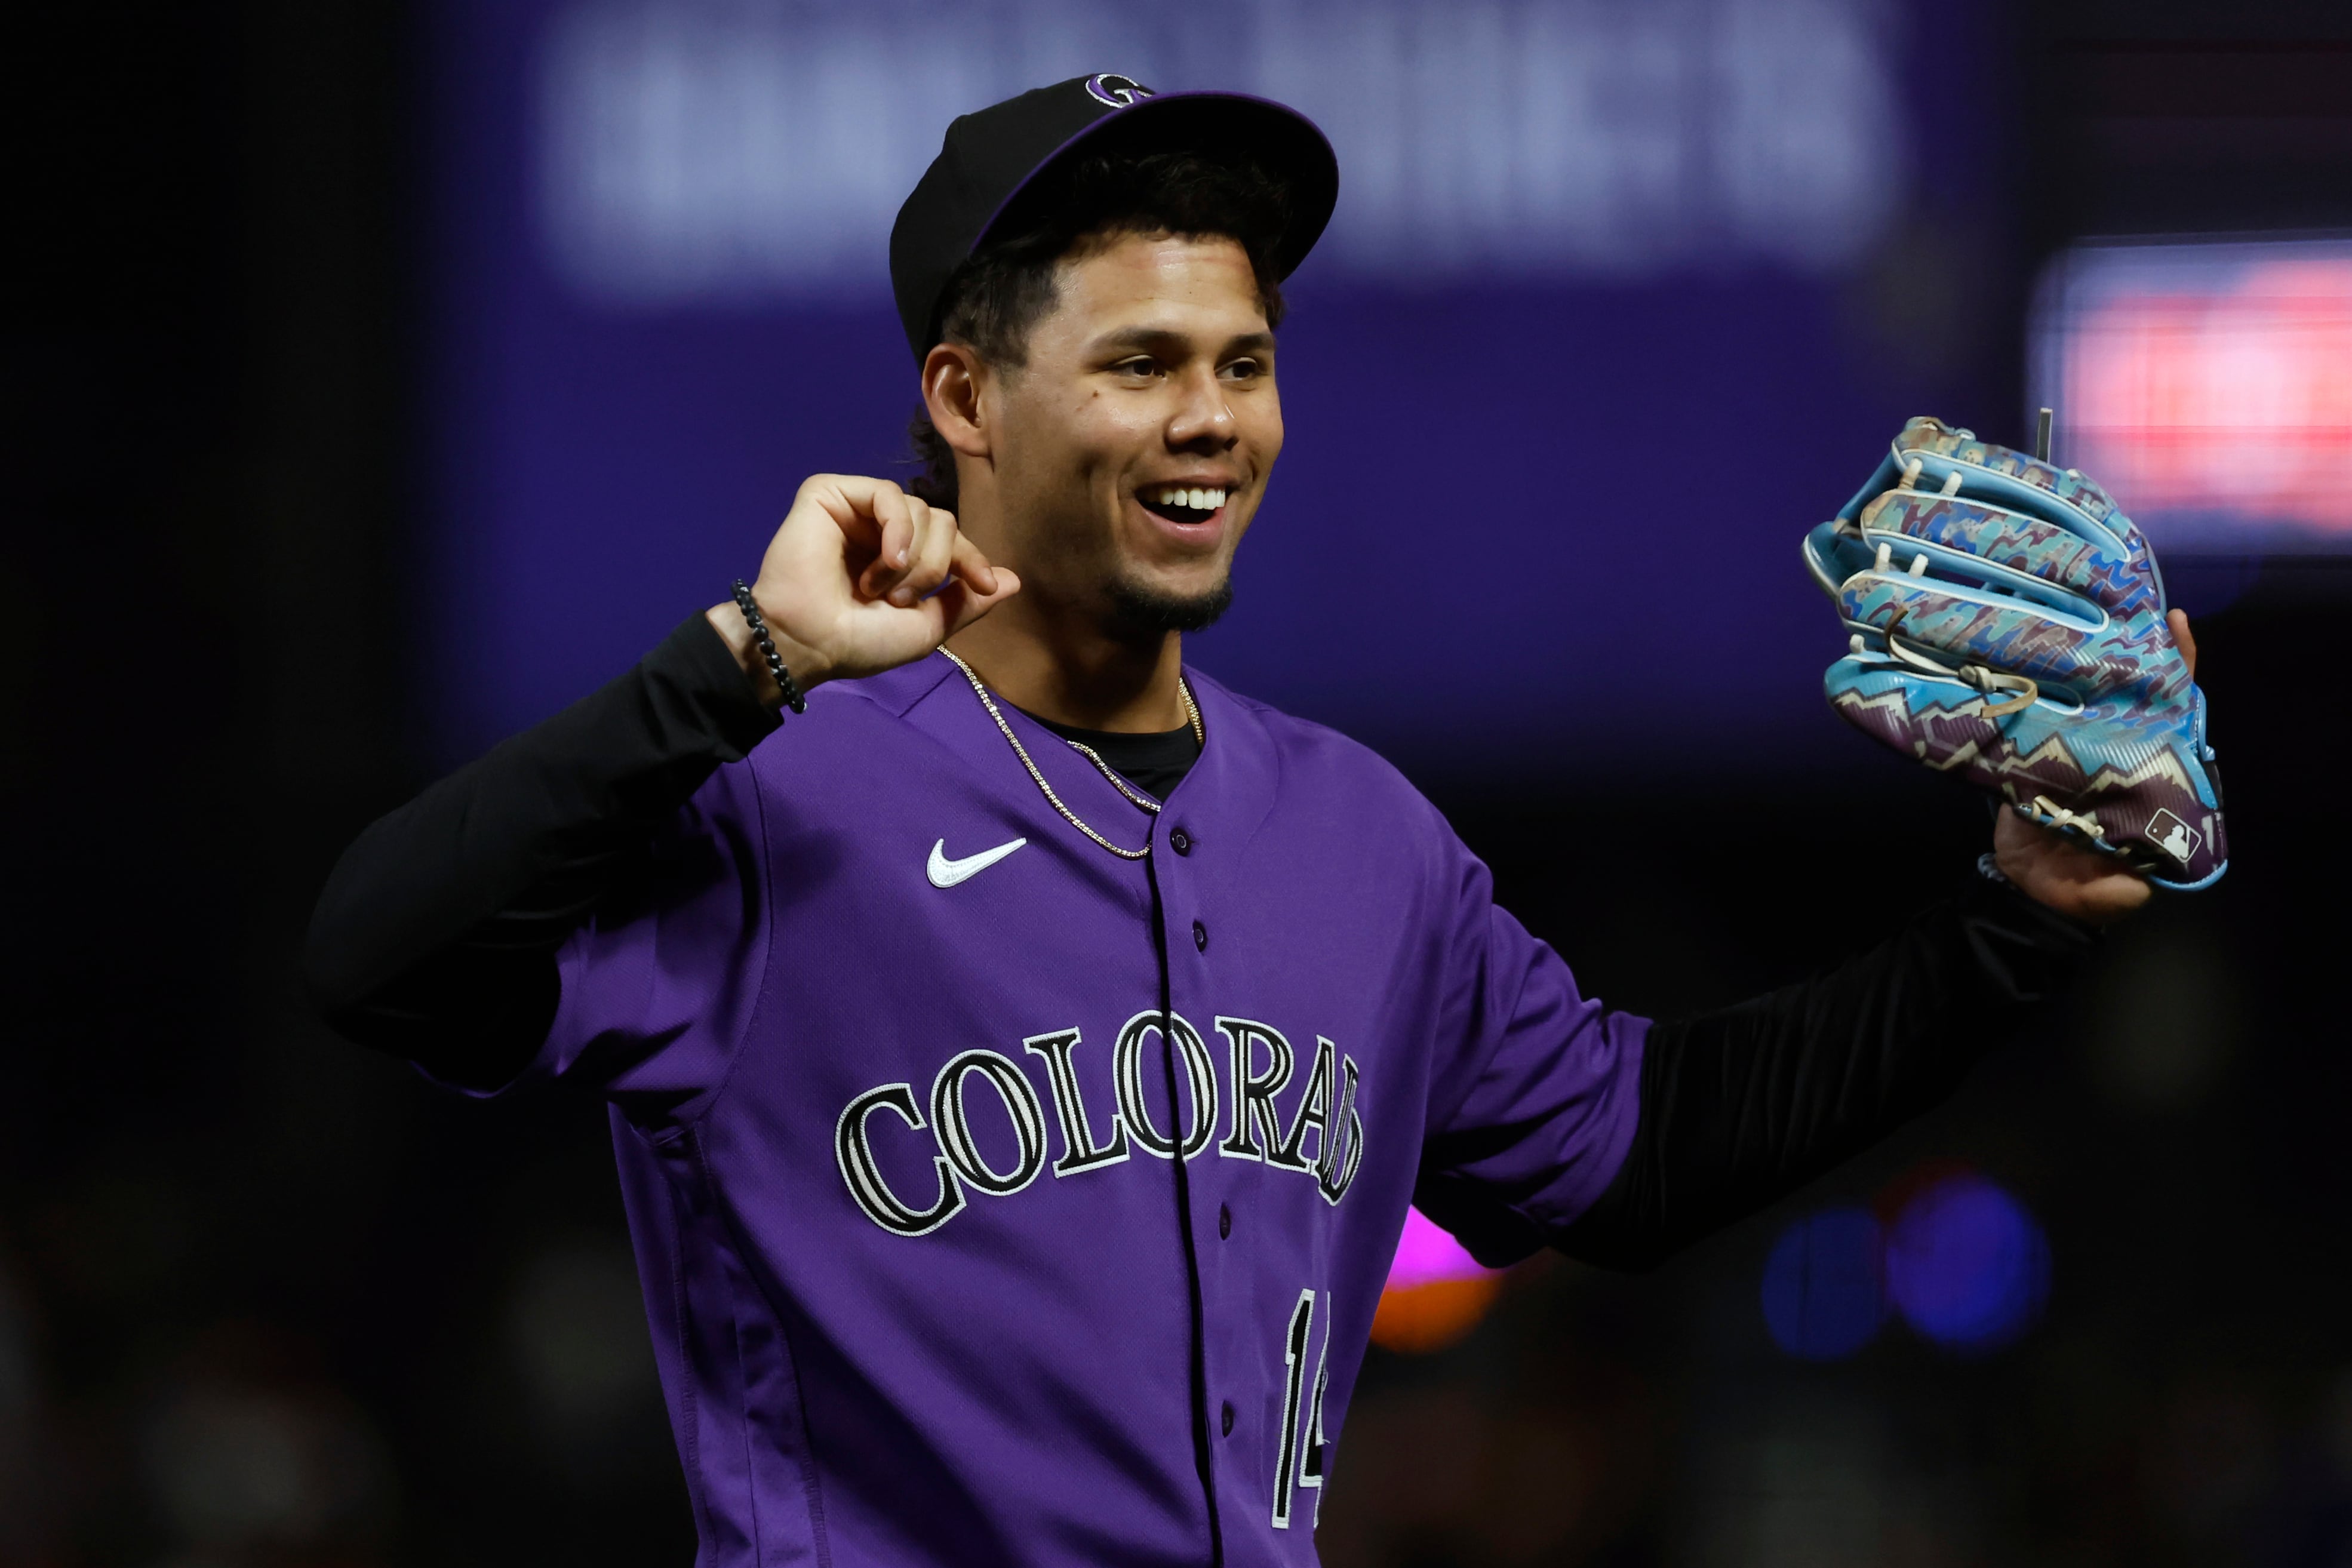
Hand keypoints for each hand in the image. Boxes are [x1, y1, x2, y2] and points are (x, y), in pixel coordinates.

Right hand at [706, 475, 1019, 699]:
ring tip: (879, 588)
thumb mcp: (928, 626)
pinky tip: (884, 560)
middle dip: (935, 565)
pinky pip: (888, 493)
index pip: (952, 538)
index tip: (983, 585)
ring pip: (921, 507)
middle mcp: (879, 529)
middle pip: (942, 520)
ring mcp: (855, 510)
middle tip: (899, 600)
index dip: (972, 558)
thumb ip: (967, 601)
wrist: (811, 642)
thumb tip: (1013, 580)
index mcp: (901, 557)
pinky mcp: (830, 494)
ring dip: (913, 557)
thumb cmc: (861, 642)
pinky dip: (897, 530)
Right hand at [1991, 609, 2197, 923]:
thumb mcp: (2102, 894)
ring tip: (2069, 608)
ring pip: (2091, 696)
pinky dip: (2036, 680)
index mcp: (2151, 783)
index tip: (2174, 626)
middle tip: (2118, 601)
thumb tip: (2134, 880)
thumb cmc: (2073, 890)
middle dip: (2132, 651)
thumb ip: (2118, 889)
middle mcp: (2125, 758)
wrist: (2019, 892)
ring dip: (2082, 657)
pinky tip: (2023, 645)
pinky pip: (2045, 709)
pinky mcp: (2040, 750)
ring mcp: (2083, 751)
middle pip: (2136, 695)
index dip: (2179, 674)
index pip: (2176, 719)